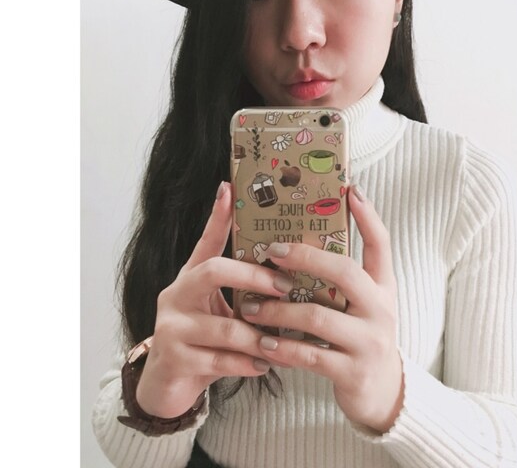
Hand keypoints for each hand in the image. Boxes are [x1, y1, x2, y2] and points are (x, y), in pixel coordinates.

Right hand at [135, 182, 293, 417]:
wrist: (167, 385)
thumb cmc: (204, 342)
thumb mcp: (220, 311)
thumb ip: (243, 295)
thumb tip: (290, 276)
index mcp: (192, 278)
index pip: (207, 241)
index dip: (218, 216)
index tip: (229, 188)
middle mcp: (177, 295)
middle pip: (214, 270)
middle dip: (254, 277)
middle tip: (285, 286)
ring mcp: (171, 327)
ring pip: (223, 326)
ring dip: (258, 336)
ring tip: (281, 342)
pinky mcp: (174, 359)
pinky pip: (218, 359)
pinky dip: (246, 363)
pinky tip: (264, 365)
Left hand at [239, 186, 403, 432]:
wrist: (384, 393)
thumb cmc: (363, 338)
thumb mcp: (365, 306)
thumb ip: (345, 281)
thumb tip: (304, 246)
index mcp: (383, 288)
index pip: (381, 243)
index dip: (368, 216)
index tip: (349, 190)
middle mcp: (380, 309)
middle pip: (344, 272)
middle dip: (304, 258)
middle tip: (271, 251)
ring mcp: (369, 341)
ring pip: (317, 316)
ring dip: (277, 310)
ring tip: (249, 307)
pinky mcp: (352, 371)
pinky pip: (309, 355)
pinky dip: (282, 347)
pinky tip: (262, 343)